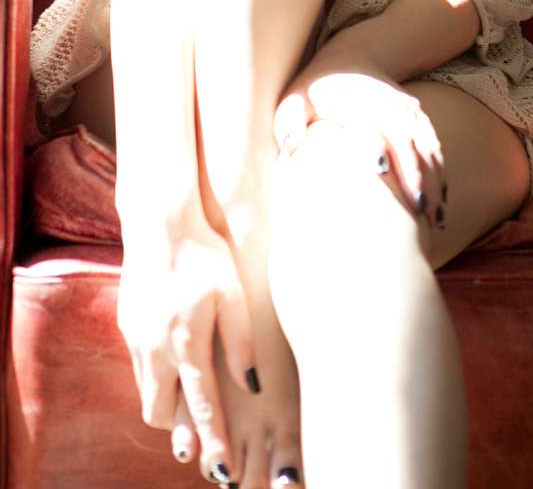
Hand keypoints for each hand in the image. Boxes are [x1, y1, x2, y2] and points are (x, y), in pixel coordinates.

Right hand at [117, 211, 259, 476]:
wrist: (161, 222)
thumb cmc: (206, 254)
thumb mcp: (235, 295)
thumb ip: (243, 343)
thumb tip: (252, 385)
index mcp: (186, 342)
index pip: (202, 407)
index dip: (213, 441)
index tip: (222, 469)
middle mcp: (154, 348)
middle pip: (162, 413)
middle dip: (181, 430)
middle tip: (203, 439)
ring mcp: (136, 337)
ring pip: (146, 392)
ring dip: (167, 404)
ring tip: (190, 406)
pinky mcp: (127, 324)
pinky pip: (139, 367)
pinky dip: (155, 377)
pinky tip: (173, 366)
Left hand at [273, 51, 447, 228]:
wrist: (349, 59)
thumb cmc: (315, 88)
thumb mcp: (295, 99)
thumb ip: (290, 121)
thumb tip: (291, 144)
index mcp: (361, 105)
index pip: (380, 129)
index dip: (383, 152)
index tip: (382, 178)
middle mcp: (392, 108)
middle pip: (411, 144)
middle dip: (417, 179)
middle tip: (419, 217)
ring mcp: (410, 114)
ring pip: (429, 149)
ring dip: (434, 182)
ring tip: (435, 220)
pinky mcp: (418, 121)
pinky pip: (434, 148)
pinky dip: (439, 174)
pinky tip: (440, 202)